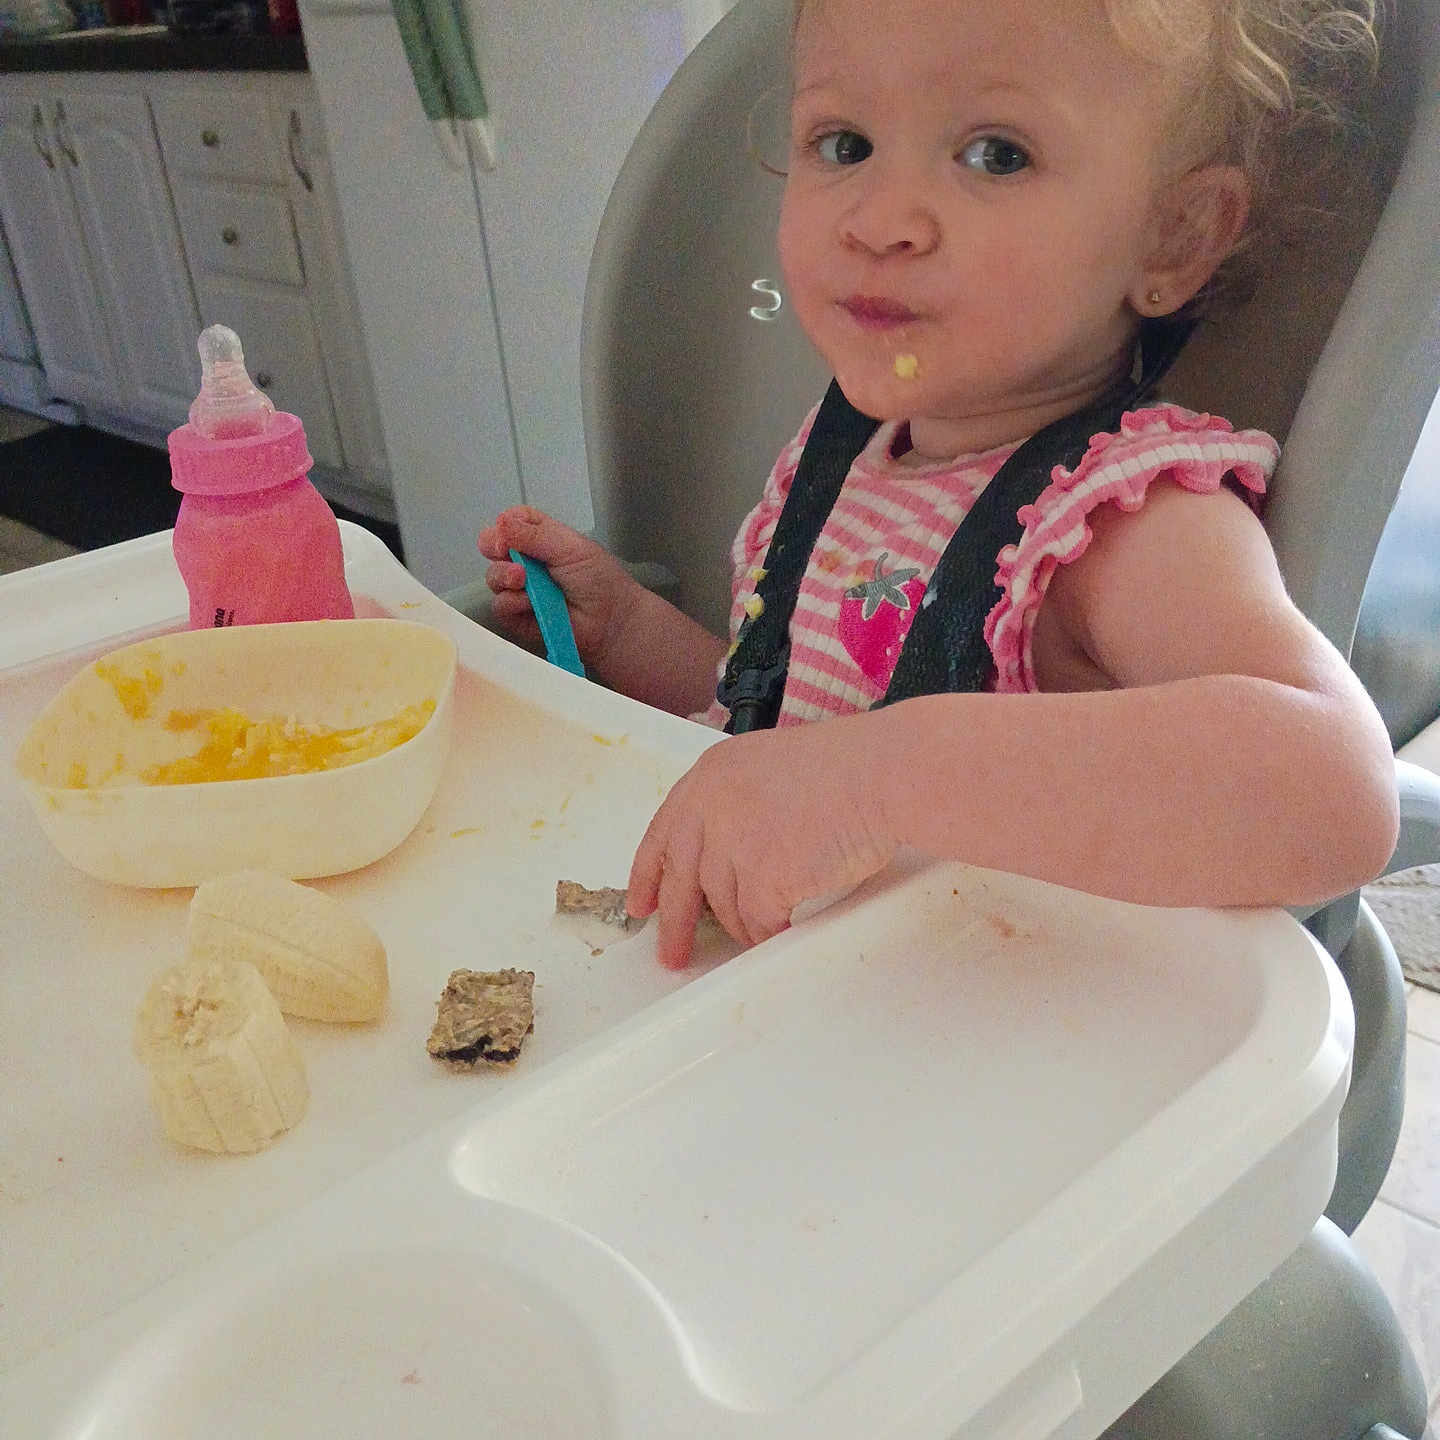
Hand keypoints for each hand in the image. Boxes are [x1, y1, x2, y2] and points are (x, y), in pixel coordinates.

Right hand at [477, 507, 639, 675]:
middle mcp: (527, 562)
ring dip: (505, 576)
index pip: (511, 522)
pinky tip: (531, 603)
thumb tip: (502, 522)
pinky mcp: (518, 616)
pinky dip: (512, 602)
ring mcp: (521, 589)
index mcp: (541, 539)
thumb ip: (535, 534)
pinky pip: (500, 605)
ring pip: (493, 577)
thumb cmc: (600, 581)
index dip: (504, 525)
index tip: (506, 531)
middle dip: (494, 547)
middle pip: (493, 547)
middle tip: (504, 551)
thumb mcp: (571, 546)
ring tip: (525, 580)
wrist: (611, 621)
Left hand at [627, 715, 896, 968]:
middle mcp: (713, 805)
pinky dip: (767, 933)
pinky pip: (757, 922)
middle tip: (671, 953)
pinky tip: (778, 932)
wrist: (885, 773)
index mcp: (712, 774)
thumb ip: (739, 802)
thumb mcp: (772, 767)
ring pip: (723, 905)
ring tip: (759, 929)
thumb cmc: (850, 769)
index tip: (642, 903)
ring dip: (741, 923)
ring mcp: (735, 841)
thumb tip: (725, 853)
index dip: (649, 873)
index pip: (663, 832)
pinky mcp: (763, 876)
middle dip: (674, 922)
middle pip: (679, 877)